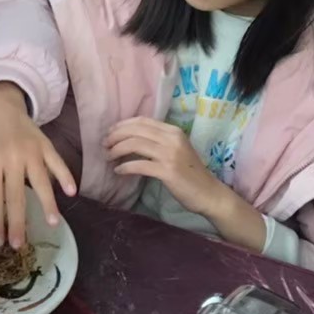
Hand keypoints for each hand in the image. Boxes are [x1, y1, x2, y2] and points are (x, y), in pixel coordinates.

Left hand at [0, 83, 74, 250]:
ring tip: (52, 224)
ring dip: (47, 204)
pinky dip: (65, 177)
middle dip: (18, 223)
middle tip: (19, 245)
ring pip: (41, 182)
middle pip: (16, 196)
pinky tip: (71, 193)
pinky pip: (57, 163)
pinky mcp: (45, 144)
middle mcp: (12, 158)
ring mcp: (31, 151)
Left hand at [106, 118, 266, 250]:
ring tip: (109, 157)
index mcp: (174, 131)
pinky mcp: (168, 171)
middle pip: (136, 130)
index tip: (110, 132)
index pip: (142, 121)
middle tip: (104, 145)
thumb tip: (129, 138)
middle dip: (115, 136)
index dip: (123, 124)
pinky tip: (118, 171)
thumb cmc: (190, 173)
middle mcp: (172, 139)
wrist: (209, 193)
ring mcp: (170, 155)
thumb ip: (158, 142)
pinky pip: (139, 165)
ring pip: (135, 144)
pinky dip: (125, 167)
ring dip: (117, 150)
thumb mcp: (175, 150)